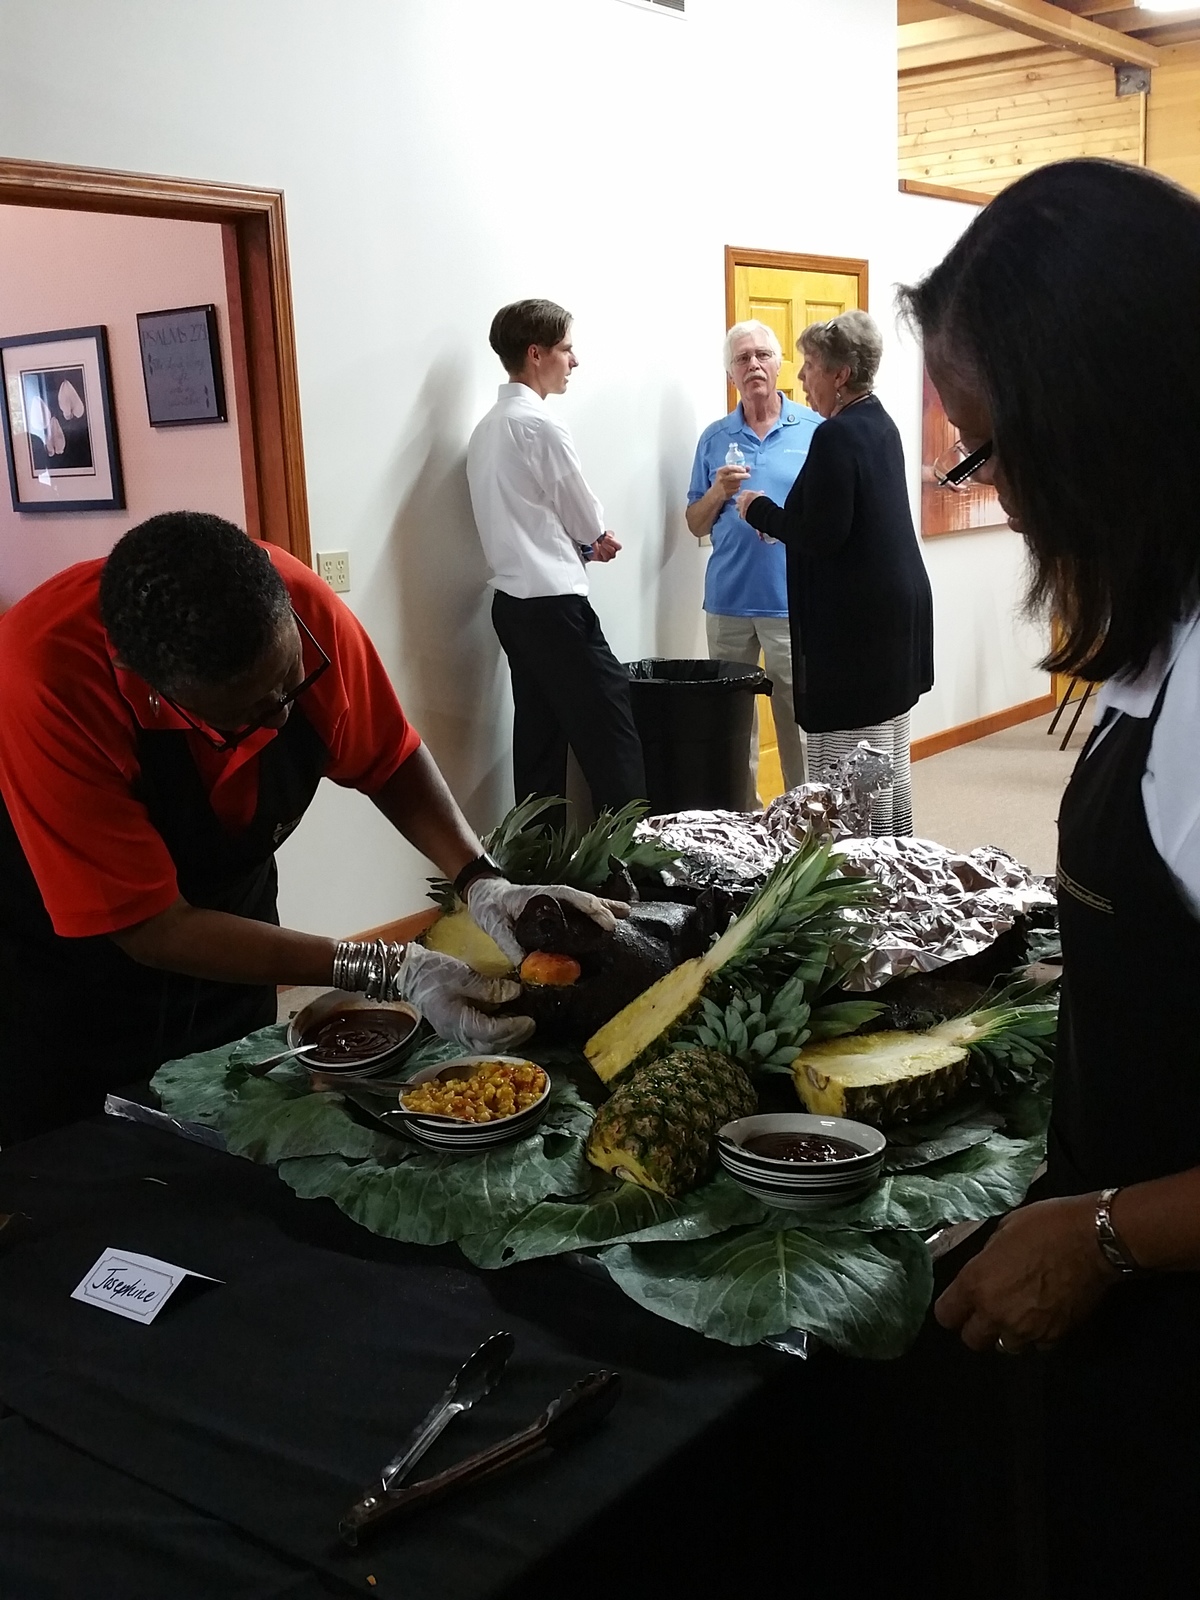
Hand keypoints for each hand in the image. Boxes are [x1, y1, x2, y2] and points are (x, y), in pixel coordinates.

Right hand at [391, 943, 533, 1051]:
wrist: (407, 974)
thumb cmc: (433, 972)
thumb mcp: (463, 975)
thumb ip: (489, 987)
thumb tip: (515, 993)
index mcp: (456, 1021)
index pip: (490, 1032)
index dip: (512, 1028)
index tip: (529, 1020)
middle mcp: (455, 1033)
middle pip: (489, 1045)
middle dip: (513, 1038)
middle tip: (530, 1025)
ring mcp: (454, 1034)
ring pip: (484, 1046)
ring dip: (505, 1039)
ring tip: (521, 1026)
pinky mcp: (455, 1029)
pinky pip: (478, 1039)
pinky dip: (495, 1035)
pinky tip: (504, 1023)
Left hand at [465, 877, 628, 966]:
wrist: (483, 894)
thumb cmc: (489, 905)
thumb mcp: (495, 924)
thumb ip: (509, 943)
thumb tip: (528, 967)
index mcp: (542, 894)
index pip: (572, 897)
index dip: (591, 908)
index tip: (607, 922)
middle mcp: (553, 895)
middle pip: (585, 899)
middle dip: (605, 909)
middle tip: (623, 923)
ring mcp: (555, 901)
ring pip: (585, 903)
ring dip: (605, 908)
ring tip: (627, 915)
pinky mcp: (554, 909)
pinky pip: (578, 910)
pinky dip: (594, 913)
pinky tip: (607, 920)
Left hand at [590, 531, 620, 562]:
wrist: (595, 546)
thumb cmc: (603, 541)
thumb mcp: (607, 535)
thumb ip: (609, 534)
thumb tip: (608, 534)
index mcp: (616, 547)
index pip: (619, 546)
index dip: (613, 542)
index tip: (607, 537)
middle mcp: (612, 553)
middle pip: (612, 551)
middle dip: (606, 544)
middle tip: (603, 540)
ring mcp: (606, 557)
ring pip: (606, 555)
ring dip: (602, 547)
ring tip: (599, 543)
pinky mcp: (599, 559)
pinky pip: (598, 555)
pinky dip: (596, 548)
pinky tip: (595, 544)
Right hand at [713, 465, 750, 499]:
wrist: (715, 493)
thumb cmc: (724, 481)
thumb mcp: (728, 473)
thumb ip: (738, 469)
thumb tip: (748, 467)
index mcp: (721, 471)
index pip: (729, 467)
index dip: (738, 468)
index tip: (744, 469)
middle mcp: (721, 478)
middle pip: (735, 476)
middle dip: (743, 475)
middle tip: (748, 476)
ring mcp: (724, 486)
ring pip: (737, 483)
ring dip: (740, 483)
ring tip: (738, 483)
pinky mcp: (726, 493)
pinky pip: (736, 489)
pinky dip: (737, 488)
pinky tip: (734, 488)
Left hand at [735, 488, 763, 520]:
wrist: (761, 510)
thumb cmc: (762, 502)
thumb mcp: (762, 496)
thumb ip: (759, 494)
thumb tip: (761, 492)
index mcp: (747, 494)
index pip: (743, 493)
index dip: (745, 495)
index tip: (747, 497)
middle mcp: (742, 499)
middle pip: (738, 499)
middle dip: (740, 501)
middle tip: (744, 503)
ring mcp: (741, 507)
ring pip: (737, 507)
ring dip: (739, 508)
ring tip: (744, 510)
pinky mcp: (741, 514)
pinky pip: (739, 515)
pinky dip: (742, 515)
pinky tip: (745, 516)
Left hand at [935, 1195, 1117, 1353]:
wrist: (1093, 1240)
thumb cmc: (1045, 1225)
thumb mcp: (1002, 1231)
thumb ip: (986, 1259)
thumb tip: (985, 1270)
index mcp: (976, 1283)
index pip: (945, 1315)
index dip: (952, 1309)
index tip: (961, 1302)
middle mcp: (996, 1313)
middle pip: (972, 1340)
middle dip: (977, 1327)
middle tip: (990, 1310)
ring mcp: (1026, 1330)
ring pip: (1005, 1347)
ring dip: (1008, 1333)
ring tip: (1020, 1313)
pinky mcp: (1055, 1337)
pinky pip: (1037, 1346)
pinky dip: (1038, 1336)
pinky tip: (1044, 1316)